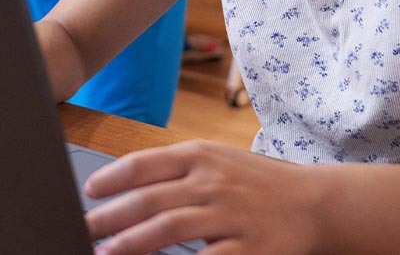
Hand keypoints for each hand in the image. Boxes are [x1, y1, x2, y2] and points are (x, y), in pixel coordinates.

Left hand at [82, 140, 323, 254]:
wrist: (315, 202)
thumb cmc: (255, 182)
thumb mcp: (215, 161)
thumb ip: (173, 171)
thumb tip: (122, 187)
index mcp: (200, 155)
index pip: (144, 163)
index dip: (112, 178)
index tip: (89, 192)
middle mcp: (212, 181)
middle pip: (149, 199)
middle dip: (109, 217)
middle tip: (84, 229)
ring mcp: (230, 214)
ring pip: (170, 228)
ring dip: (131, 243)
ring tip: (105, 253)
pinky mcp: (249, 248)